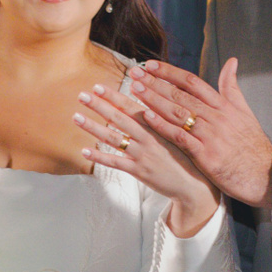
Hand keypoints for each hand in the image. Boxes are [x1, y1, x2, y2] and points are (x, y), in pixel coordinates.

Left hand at [77, 86, 220, 235]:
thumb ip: (160, 119)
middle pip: (120, 118)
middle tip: (82, 95)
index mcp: (158, 125)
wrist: (195, 184)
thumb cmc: (185, 156)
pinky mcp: (139, 171)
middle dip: (99, 105)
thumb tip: (143, 104)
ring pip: (114, 138)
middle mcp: (148, 137)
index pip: (132, 106)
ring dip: (93, 127)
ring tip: (76, 116)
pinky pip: (115, 162)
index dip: (114, 95)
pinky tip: (84, 150)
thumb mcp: (176, 133)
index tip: (98, 86)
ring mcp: (142, 154)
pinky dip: (99, 156)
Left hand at [126, 58, 271, 209]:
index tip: (152, 65)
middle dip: (155, 82)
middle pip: (180, 95)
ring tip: (136, 90)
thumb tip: (231, 61)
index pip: (193, 82)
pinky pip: (180, 137)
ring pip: (178, 112)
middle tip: (135, 73)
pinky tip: (147, 117)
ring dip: (154, 100)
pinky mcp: (206, 155)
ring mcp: (210, 135)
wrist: (265, 174)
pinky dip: (163, 126)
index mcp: (224, 105)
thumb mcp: (245, 111)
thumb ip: (232, 87)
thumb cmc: (253, 145)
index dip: (170, 72)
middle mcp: (216, 117)